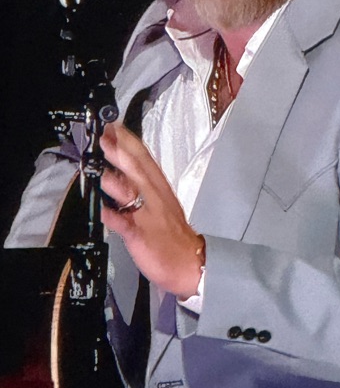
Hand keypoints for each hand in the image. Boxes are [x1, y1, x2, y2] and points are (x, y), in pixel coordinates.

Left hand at [100, 122, 204, 298]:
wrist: (189, 261)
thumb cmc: (172, 233)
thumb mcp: (160, 202)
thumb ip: (140, 186)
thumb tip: (120, 171)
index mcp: (158, 187)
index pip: (143, 158)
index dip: (129, 141)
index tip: (115, 126)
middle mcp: (153, 197)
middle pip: (138, 169)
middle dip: (121, 151)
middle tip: (106, 135)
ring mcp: (148, 215)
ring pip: (132, 193)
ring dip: (116, 180)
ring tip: (101, 168)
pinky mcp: (141, 235)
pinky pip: (126, 225)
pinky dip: (114, 217)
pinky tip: (104, 211)